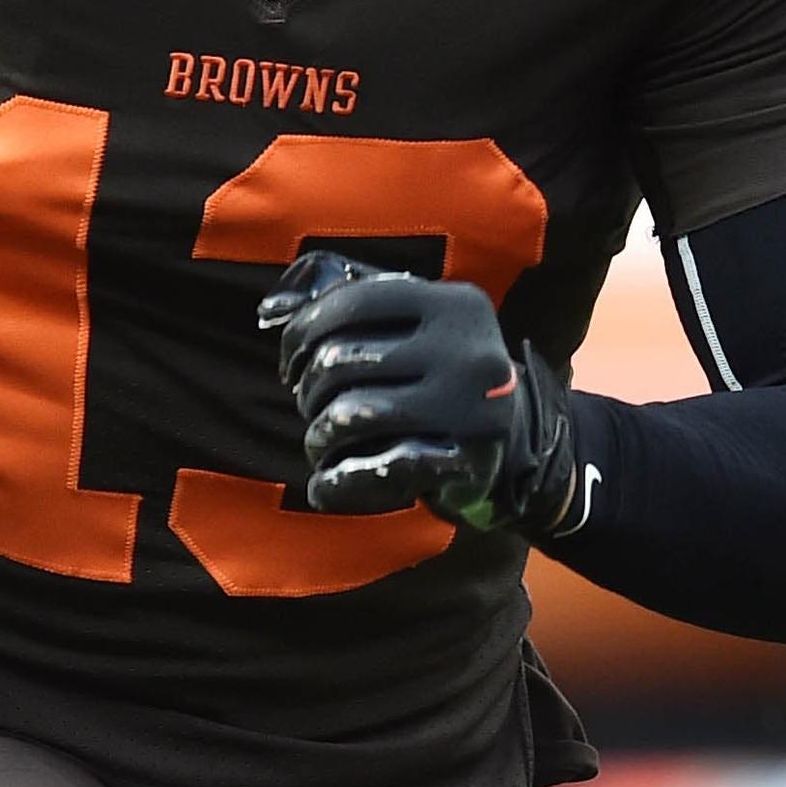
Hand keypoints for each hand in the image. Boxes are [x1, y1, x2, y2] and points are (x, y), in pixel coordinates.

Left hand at [256, 251, 584, 534]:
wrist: (509, 438)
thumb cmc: (442, 375)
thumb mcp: (418, 326)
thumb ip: (361, 306)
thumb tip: (276, 305)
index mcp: (454, 304)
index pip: (355, 303)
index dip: (304, 331)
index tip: (289, 363)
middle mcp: (469, 348)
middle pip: (346, 360)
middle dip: (309, 389)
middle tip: (308, 406)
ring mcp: (473, 406)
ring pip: (355, 413)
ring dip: (319, 434)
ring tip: (318, 441)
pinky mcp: (468, 459)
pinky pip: (379, 466)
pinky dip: (337, 479)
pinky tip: (324, 483)